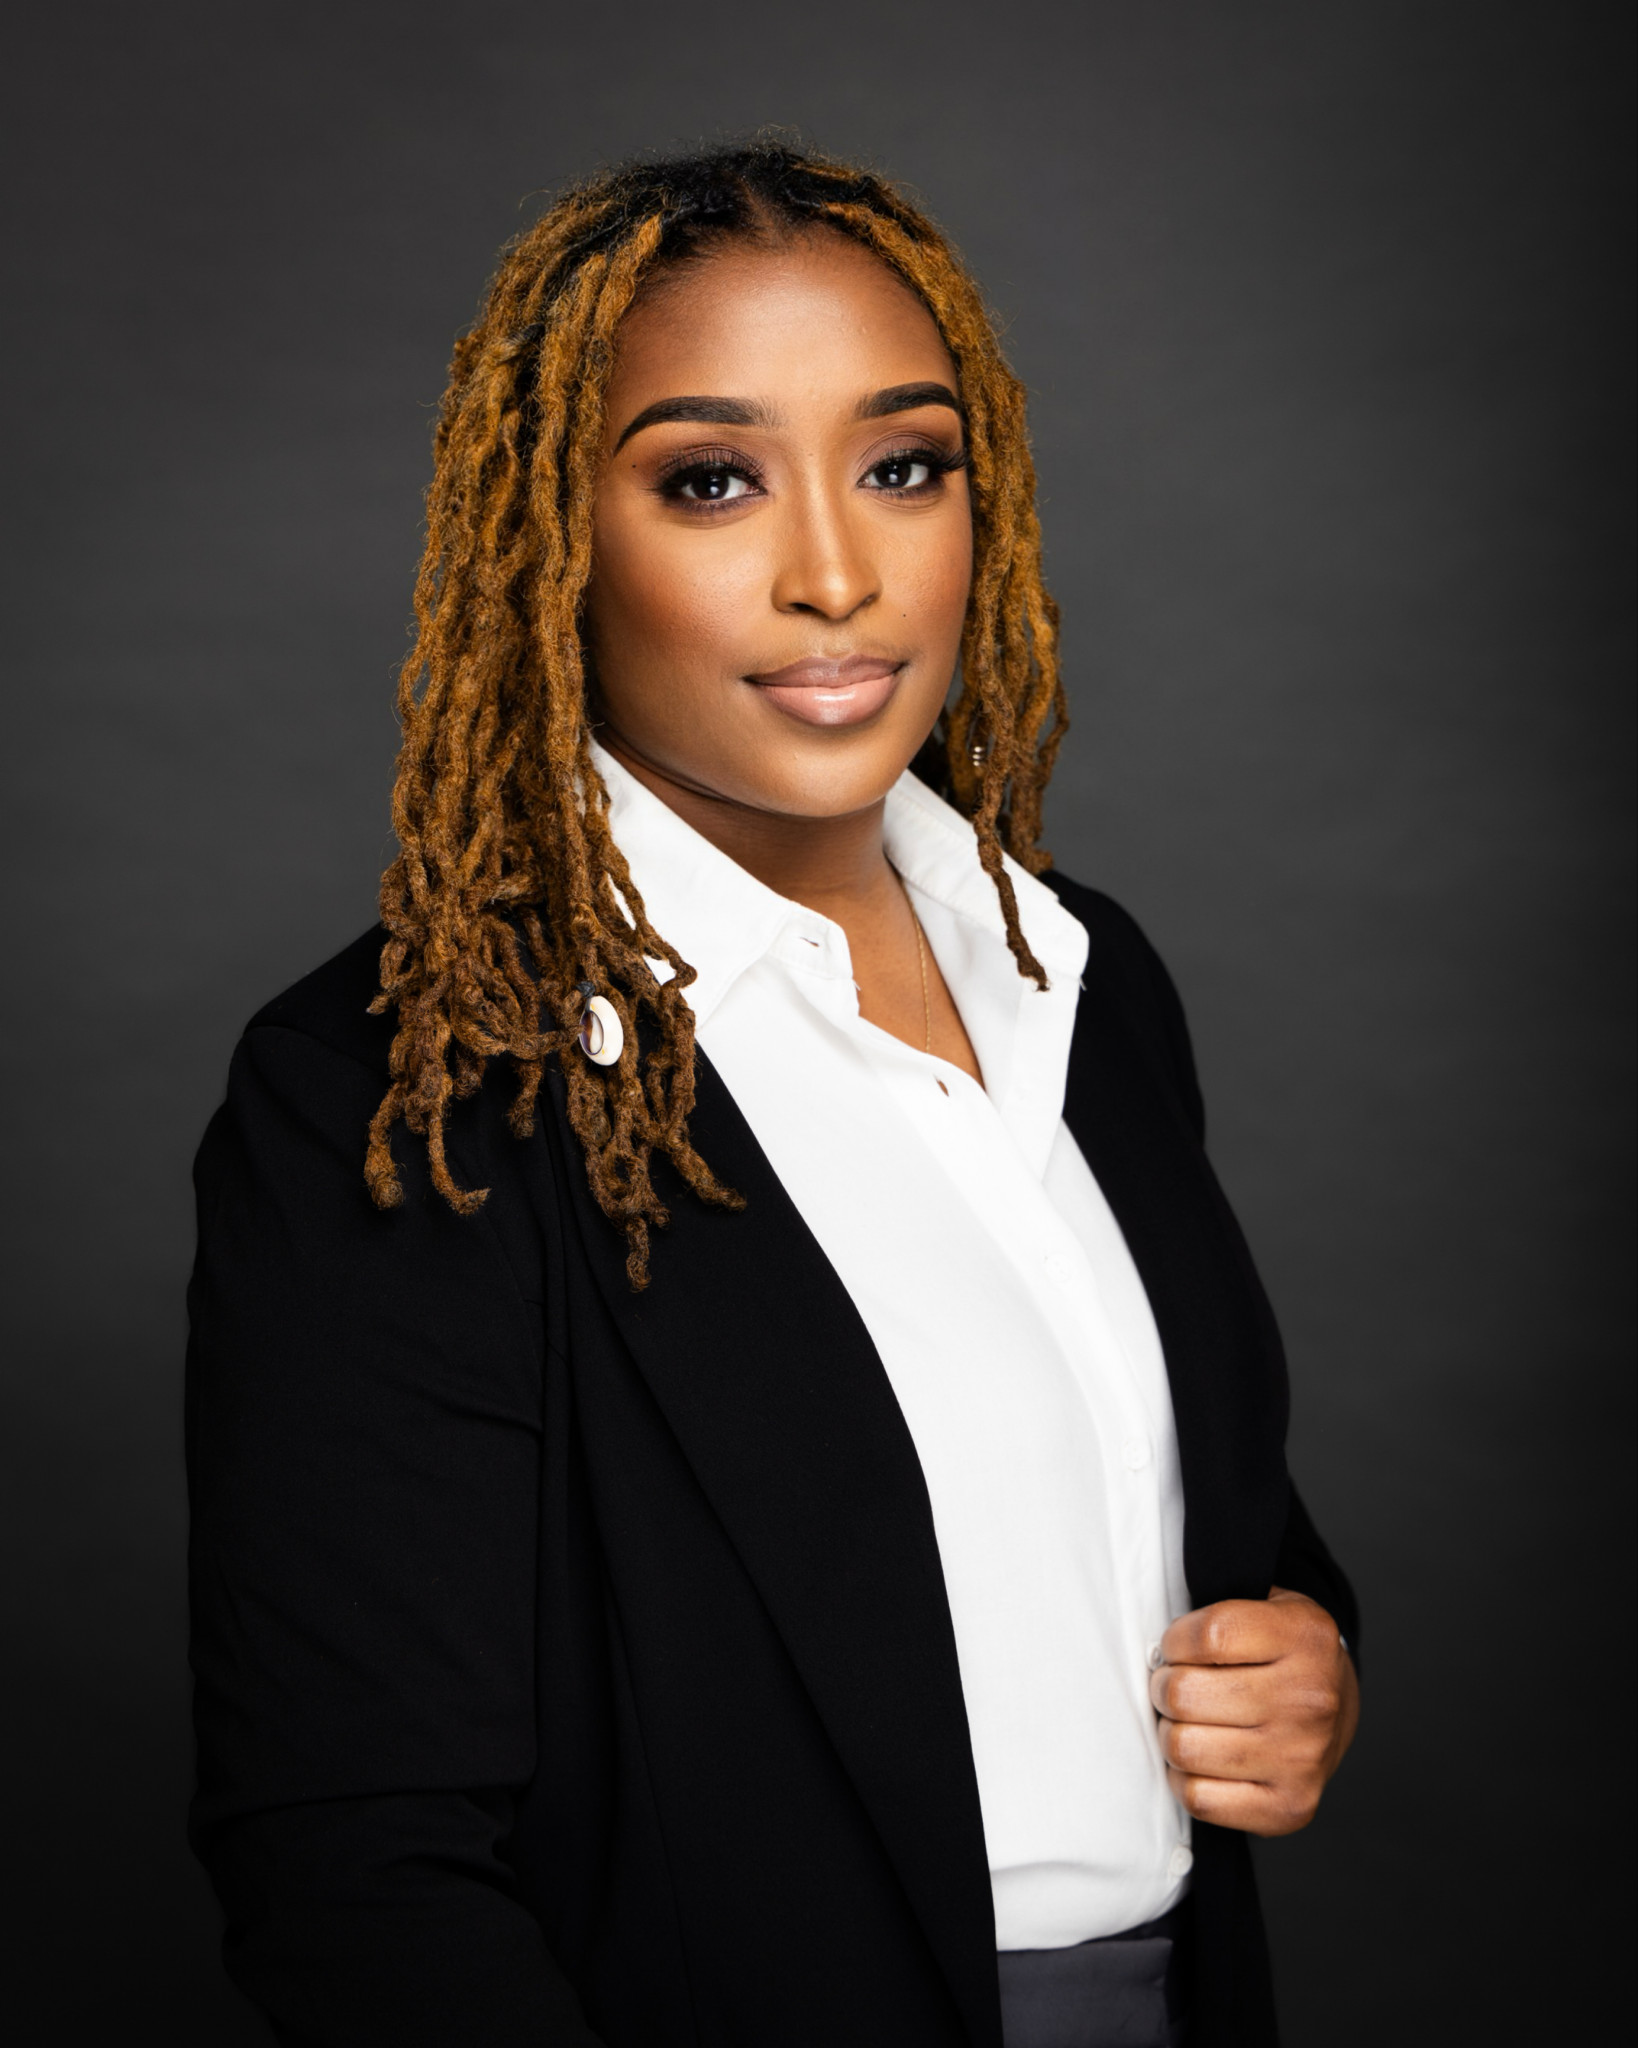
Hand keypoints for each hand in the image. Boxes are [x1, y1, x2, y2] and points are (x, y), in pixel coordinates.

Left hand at [1149, 1586, 1358, 1835]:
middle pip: (1184, 1694)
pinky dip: (1185, 1778)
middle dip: (1164, 1687)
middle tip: (1175, 1686)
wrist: (1338, 1708)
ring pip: (1183, 1748)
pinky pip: (1199, 1798)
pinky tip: (1201, 1759)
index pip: (1208, 1634)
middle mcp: (1310, 1700)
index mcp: (1306, 1637)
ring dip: (1170, 1732)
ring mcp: (1301, 1759)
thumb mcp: (1266, 1605)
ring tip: (1187, 1721)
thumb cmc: (1283, 1652)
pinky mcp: (1289, 1808)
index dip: (1174, 1640)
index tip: (1177, 1646)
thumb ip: (1218, 1609)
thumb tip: (1154, 1645)